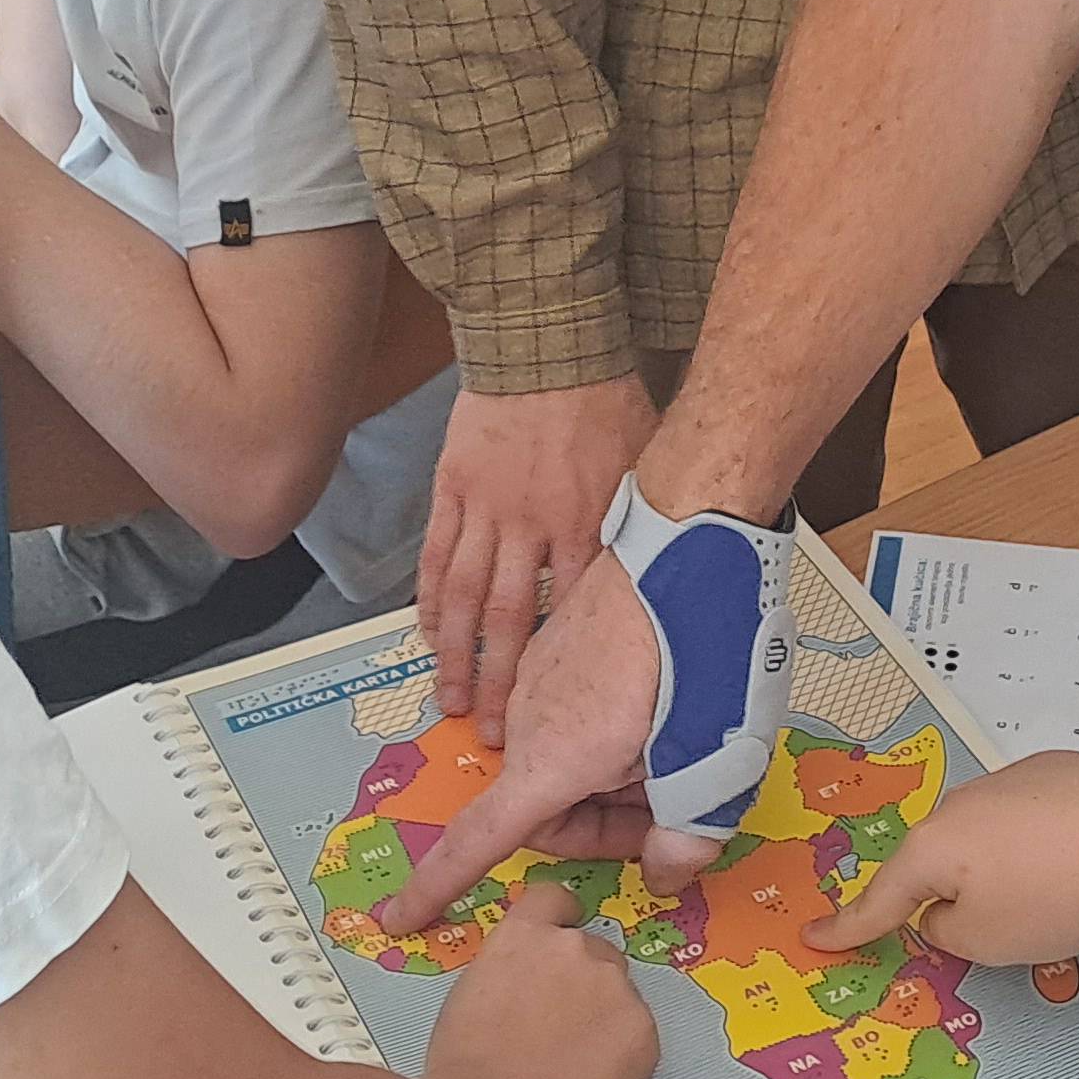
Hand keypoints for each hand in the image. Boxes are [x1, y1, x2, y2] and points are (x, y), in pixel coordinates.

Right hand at [373, 561, 715, 931]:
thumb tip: (665, 872)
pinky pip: (574, 717)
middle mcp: (530, 719)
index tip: (401, 914)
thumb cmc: (701, 645)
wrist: (695, 539)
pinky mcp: (561, 650)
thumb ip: (686, 836)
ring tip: (681, 743)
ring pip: (565, 762)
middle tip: (673, 805)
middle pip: (542, 810)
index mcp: (552, 759)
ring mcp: (541, 680)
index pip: (477, 841)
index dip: (436, 885)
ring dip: (616, 775)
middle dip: (602, 824)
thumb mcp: (713, 762)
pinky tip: (670, 707)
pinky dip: (616, 733)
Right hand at [418, 379, 658, 738]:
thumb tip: (651, 588)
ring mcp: (486, 509)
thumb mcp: (640, 472)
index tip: (555, 712)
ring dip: (455, 655)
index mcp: (585, 526)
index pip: (567, 617)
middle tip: (492, 732)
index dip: (558, 670)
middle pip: (508, 623)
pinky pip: (435, 555)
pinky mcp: (453, 489)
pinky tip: (426, 634)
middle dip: (498, 684)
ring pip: (462, 598)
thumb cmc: (606, 404)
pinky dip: (428, 600)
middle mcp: (531, 526)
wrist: (551, 346)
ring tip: (449, 700)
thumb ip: (635, 534)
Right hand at [421, 881, 661, 1078]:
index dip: (561, 922)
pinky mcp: (641, 1029)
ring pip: (621, 996)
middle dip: (584, 986)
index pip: (556, 898)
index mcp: (524, 933)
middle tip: (560, 1033)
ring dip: (606, 1021)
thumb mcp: (472, 989)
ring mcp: (612, 985)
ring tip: (572, 1067)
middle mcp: (573, 946)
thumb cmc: (460, 1066)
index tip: (560, 948)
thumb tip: (532, 982)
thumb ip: (510, 968)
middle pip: (596, 953)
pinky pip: (641, 1038)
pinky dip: (626, 1061)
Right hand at [803, 751, 1078, 963]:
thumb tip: (944, 915)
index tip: (818, 937)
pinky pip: (1025, 823)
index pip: (878, 899)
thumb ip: (948, 934)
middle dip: (957, 902)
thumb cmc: (1064, 888)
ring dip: (1006, 876)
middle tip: (1001, 930)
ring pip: (983, 844)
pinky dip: (1040, 850)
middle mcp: (958, 804)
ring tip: (1057, 899)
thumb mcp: (989, 940)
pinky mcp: (1050, 773)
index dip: (848, 927)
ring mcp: (1004, 782)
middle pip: (936, 867)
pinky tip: (1077, 866)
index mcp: (931, 848)